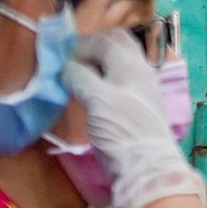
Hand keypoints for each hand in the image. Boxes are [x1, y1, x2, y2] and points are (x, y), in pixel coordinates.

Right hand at [62, 31, 206, 207]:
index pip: (105, 39)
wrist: (147, 168)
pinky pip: (117, 81)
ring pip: (117, 64)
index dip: (81, 44)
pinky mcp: (136, 106)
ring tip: (74, 77)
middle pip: (115, 46)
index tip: (60, 58)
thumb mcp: (96, 100)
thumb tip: (66, 66)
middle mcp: (139, 71)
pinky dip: (101, 79)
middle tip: (68, 62)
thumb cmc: (122, 130)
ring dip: (96, 64)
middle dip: (91, 48)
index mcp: (132, 64)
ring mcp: (140, 89)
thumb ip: (80, 76)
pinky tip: (88, 92)